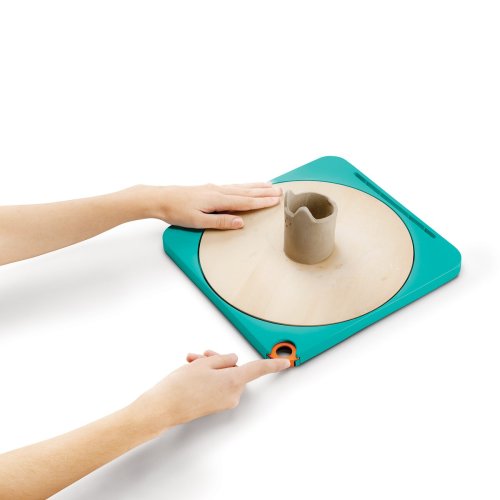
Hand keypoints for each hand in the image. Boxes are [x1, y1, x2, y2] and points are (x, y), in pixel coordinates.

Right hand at [130, 350, 289, 434]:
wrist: (163, 408)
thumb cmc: (180, 387)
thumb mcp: (204, 364)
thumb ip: (223, 359)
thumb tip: (232, 362)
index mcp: (233, 382)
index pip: (258, 369)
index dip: (272, 364)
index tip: (284, 363)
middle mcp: (232, 394)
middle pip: (234, 369)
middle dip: (218, 360)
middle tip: (202, 355)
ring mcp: (223, 402)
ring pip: (223, 376)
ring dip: (209, 367)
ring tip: (191, 363)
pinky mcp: (215, 405)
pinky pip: (217, 385)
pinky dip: (207, 377)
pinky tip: (192, 372)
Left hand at [141, 182, 281, 228]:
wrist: (160, 199)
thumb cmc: (176, 211)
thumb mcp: (198, 221)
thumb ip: (221, 221)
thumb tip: (240, 222)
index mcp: (217, 199)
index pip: (245, 201)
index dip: (262, 201)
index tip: (276, 200)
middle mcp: (218, 191)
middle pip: (246, 191)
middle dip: (264, 192)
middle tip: (280, 191)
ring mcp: (214, 188)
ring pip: (241, 187)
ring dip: (256, 187)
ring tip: (270, 186)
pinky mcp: (209, 189)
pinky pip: (233, 186)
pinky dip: (244, 185)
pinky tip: (246, 186)